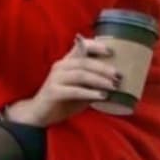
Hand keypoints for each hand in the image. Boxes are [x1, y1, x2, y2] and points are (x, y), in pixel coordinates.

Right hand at [4, 36, 119, 126]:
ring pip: (80, 74)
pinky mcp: (53, 91)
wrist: (41, 113)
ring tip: (113, 86)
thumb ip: (93, 82)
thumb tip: (116, 82)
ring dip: (99, 80)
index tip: (111, 52)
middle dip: (103, 68)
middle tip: (118, 76)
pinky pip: (74, 90)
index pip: (80, 48)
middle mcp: (60, 67)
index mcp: (67, 62)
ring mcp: (55, 78)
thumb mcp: (81, 88)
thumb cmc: (64, 99)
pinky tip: (102, 96)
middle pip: (84, 62)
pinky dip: (90, 92)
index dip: (95, 47)